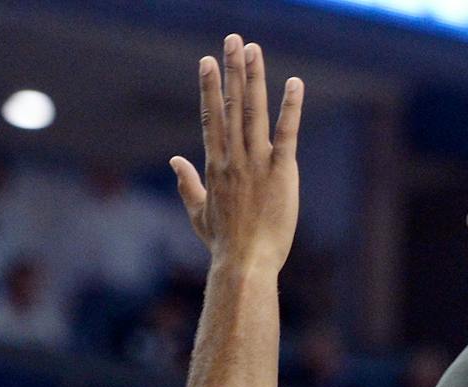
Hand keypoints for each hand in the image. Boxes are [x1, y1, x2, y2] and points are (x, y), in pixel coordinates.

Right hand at [171, 35, 303, 270]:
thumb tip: (174, 162)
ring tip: (253, 50)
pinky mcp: (281, 173)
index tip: (207, 61)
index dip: (208, 88)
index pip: (211, 118)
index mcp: (214, 166)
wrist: (245, 264)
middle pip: (231, 105)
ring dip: (253, 78)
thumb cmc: (224, 245)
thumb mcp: (199, 213)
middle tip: (233, 40)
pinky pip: (287, 134)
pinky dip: (290, 108)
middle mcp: (233, 159)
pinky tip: (293, 84)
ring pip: (254, 112)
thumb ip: (187, 184)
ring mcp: (257, 164)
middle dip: (231, 70)